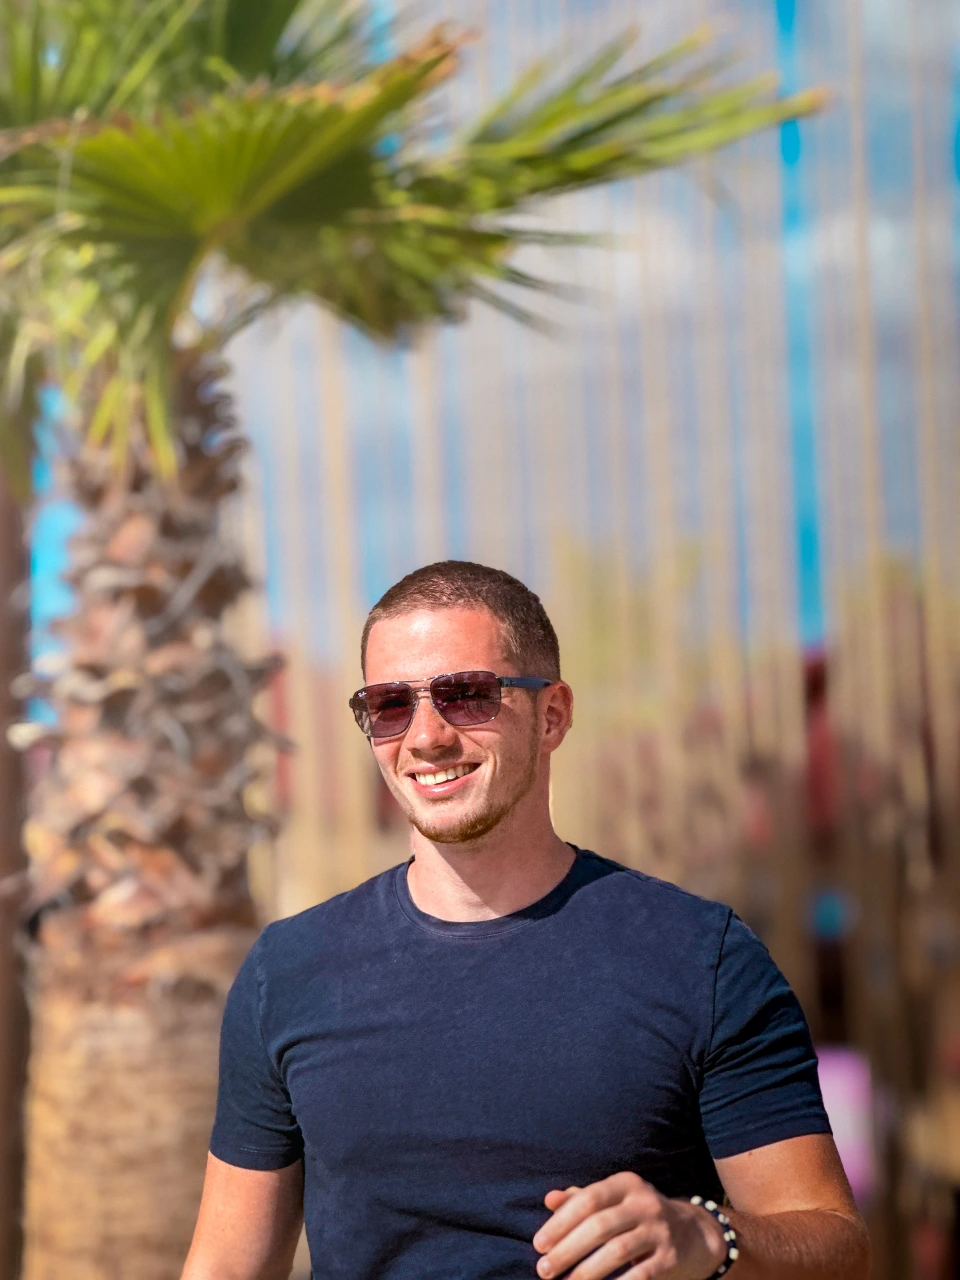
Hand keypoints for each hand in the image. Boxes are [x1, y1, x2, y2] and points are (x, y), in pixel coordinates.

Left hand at [532, 1172, 726, 1279]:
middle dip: (568, 1250)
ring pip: (618, 1251)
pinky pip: (641, 1274)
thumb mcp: (615, 1199)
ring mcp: (660, 1229)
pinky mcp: (671, 1257)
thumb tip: (549, 1199)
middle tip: (544, 1270)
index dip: (561, 1222)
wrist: (693, 1233)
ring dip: (587, 1271)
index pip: (588, 1199)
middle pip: (600, 1226)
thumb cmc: (639, 1215)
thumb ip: (581, 1199)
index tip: (539, 1245)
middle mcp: (644, 1202)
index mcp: (626, 1184)